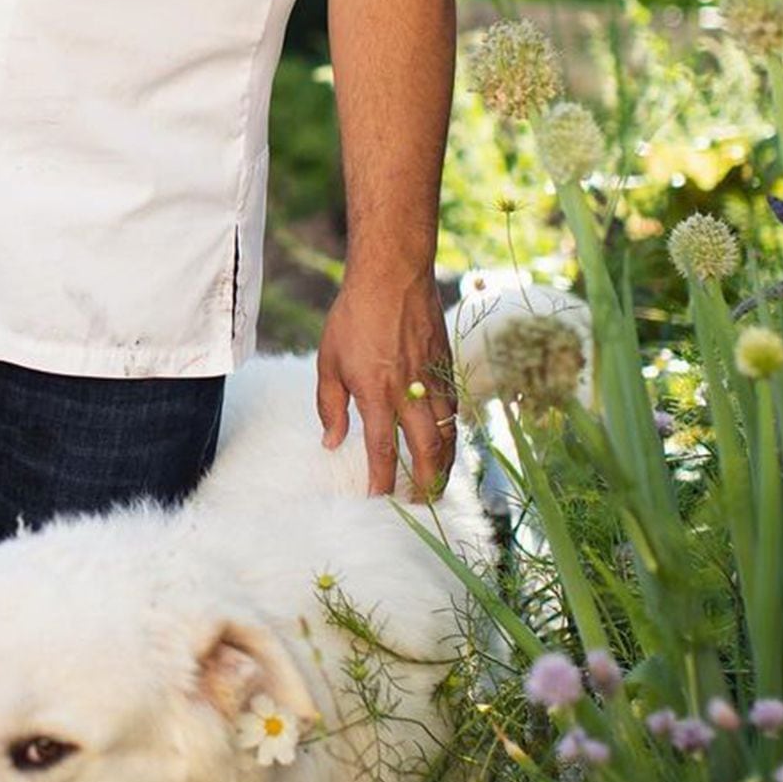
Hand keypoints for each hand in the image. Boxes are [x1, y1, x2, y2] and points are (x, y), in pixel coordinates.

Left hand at [316, 272, 456, 495]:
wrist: (393, 276)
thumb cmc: (354, 317)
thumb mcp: (328, 361)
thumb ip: (330, 406)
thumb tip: (331, 441)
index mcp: (377, 393)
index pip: (384, 451)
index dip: (383, 481)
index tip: (381, 501)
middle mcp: (410, 392)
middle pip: (427, 451)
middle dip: (427, 483)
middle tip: (423, 504)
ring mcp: (434, 380)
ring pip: (447, 433)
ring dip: (445, 464)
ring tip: (439, 484)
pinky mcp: (448, 367)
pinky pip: (454, 410)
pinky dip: (452, 433)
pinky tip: (445, 443)